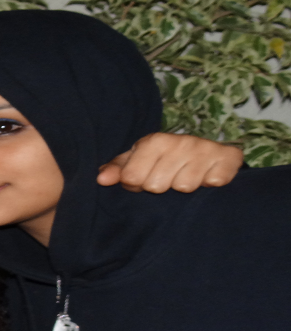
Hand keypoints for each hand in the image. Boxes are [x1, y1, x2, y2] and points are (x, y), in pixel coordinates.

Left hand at [98, 133, 242, 192]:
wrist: (207, 153)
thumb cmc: (162, 160)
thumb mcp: (136, 162)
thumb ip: (116, 170)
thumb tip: (101, 180)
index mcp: (154, 141)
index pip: (133, 178)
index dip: (137, 185)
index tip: (144, 178)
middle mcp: (181, 141)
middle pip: (157, 186)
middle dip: (161, 188)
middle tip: (168, 178)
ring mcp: (206, 148)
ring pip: (184, 187)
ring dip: (184, 189)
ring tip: (186, 177)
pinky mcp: (229, 158)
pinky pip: (214, 182)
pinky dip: (210, 185)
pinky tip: (206, 177)